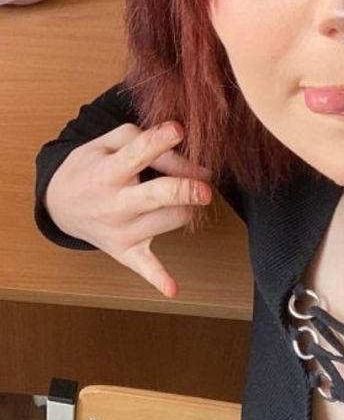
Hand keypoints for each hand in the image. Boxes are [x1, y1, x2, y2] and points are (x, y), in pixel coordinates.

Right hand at [42, 122, 212, 297]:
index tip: (177, 130)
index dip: (159, 140)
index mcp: (107, 172)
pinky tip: (172, 290)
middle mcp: (114, 204)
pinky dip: (158, 279)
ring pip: (172, 219)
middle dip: (184, 189)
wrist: (62, 205)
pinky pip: (145, 268)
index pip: (137, 154)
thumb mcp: (108, 143)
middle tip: (205, 186)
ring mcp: (121, 231)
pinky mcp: (126, 251)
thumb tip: (184, 156)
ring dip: (187, 207)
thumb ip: (144, 140)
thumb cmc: (93, 167)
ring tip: (182, 196)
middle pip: (157, 195)